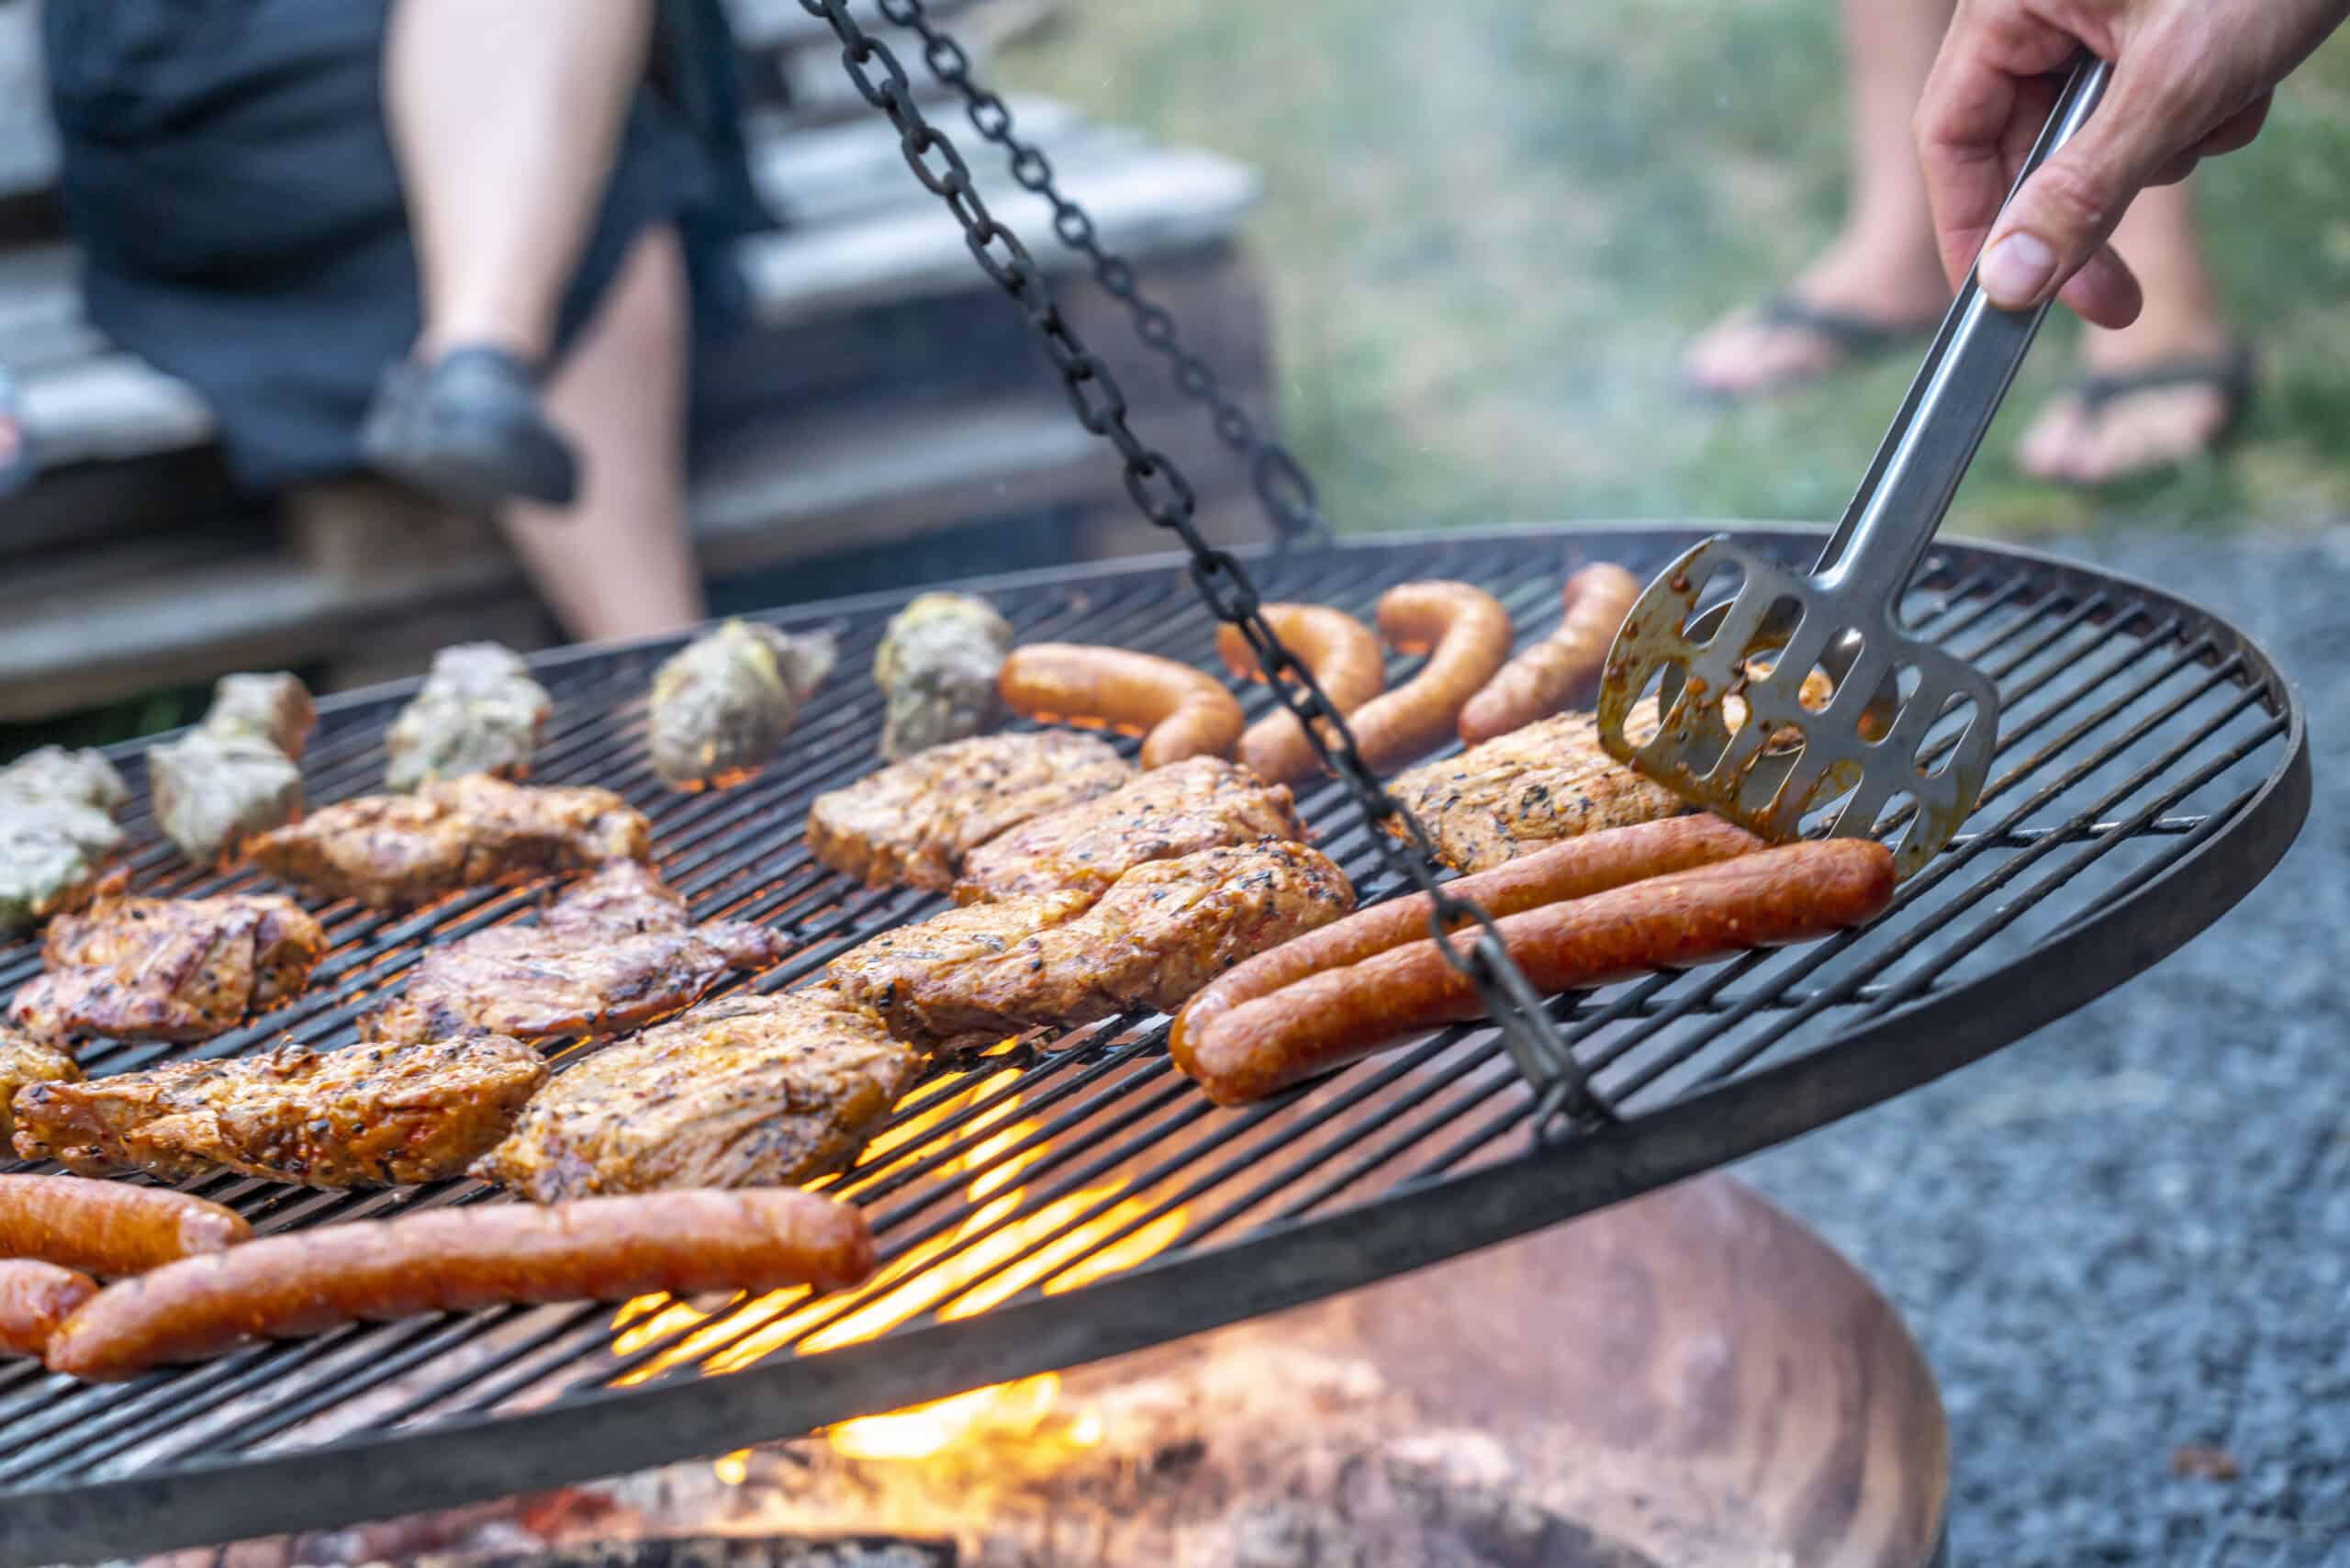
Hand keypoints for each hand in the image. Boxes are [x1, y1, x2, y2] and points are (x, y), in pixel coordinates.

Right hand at [1916, 0, 2349, 323]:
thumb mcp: (2173, 85)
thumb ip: (2083, 190)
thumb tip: (2007, 283)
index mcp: (2011, 4)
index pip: (1951, 137)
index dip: (1972, 228)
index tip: (2005, 304)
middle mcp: (2041, 8)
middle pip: (2025, 145)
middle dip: (2092, 204)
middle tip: (2117, 298)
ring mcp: (2098, 15)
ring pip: (2095, 134)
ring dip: (2165, 150)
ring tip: (2224, 105)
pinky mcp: (2154, 24)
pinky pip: (2149, 105)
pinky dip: (2200, 115)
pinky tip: (2248, 83)